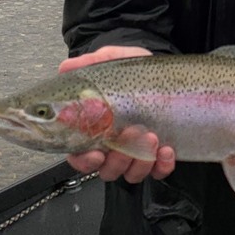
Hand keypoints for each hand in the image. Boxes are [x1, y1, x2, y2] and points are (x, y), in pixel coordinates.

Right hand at [59, 45, 175, 183]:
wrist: (159, 71)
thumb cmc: (129, 70)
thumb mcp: (110, 60)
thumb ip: (89, 64)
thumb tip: (67, 68)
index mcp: (94, 129)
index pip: (80, 156)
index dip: (85, 161)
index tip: (96, 154)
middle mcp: (113, 146)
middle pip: (108, 170)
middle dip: (119, 159)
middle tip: (131, 133)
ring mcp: (136, 153)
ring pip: (132, 174)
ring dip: (141, 162)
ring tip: (151, 136)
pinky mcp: (158, 155)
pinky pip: (159, 170)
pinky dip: (162, 165)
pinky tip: (167, 149)